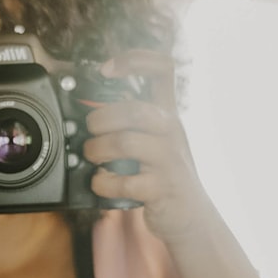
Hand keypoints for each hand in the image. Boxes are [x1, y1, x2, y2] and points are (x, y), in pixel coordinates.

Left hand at [84, 49, 212, 241]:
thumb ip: (129, 123)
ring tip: (92, 157)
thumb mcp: (154, 141)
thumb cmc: (162, 176)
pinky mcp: (162, 187)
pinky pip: (124, 180)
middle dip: (100, 120)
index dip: (134, 60)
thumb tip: (87, 112)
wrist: (191, 217)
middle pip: (133, 109)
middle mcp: (172, 130)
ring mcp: (170, 159)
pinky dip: (103, 183)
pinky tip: (101, 183)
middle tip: (90, 133)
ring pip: (124, 142)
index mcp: (167, 114)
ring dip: (96, 150)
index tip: (105, 69)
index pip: (163, 68)